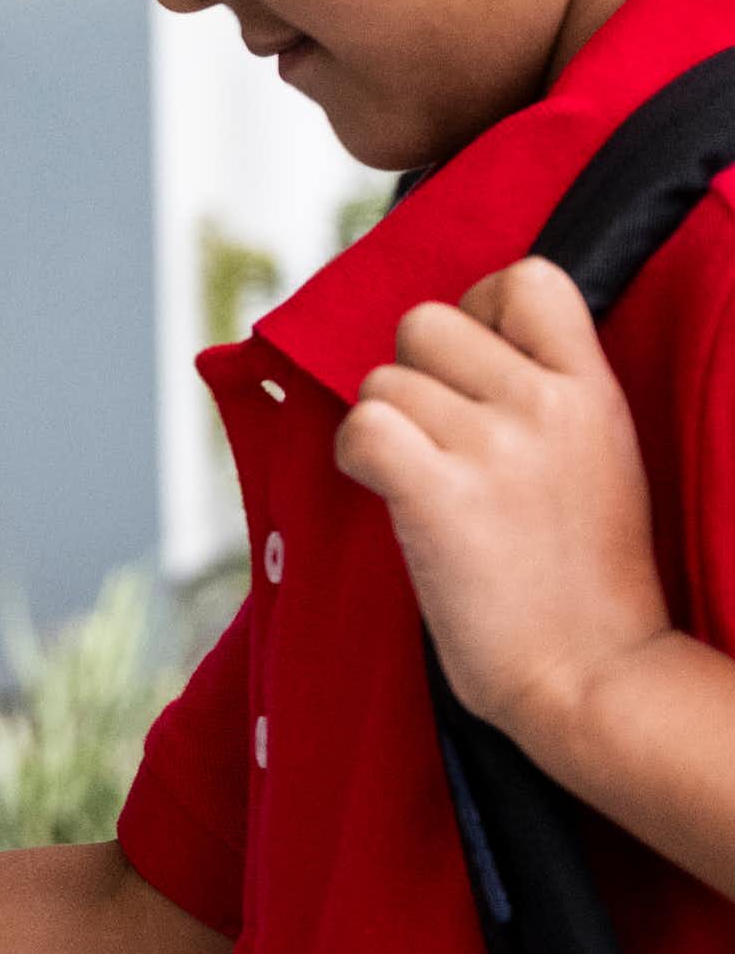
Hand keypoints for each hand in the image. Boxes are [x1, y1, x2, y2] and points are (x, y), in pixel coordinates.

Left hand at [334, 256, 672, 764]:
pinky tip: (386, 494)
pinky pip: (360, 427)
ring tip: (425, 488)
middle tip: (437, 441)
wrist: (595, 675)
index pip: (527, 278)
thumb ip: (543, 393)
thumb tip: (460, 348)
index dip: (478, 308)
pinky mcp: (437, 493)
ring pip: (381, 381)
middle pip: (424, 321)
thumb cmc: (583, 580)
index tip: (471, 368)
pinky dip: (354, 459)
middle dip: (414, 376)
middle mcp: (543, 403)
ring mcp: (491, 446)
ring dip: (384, 430)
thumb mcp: (599, 457)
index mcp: (592, 389)